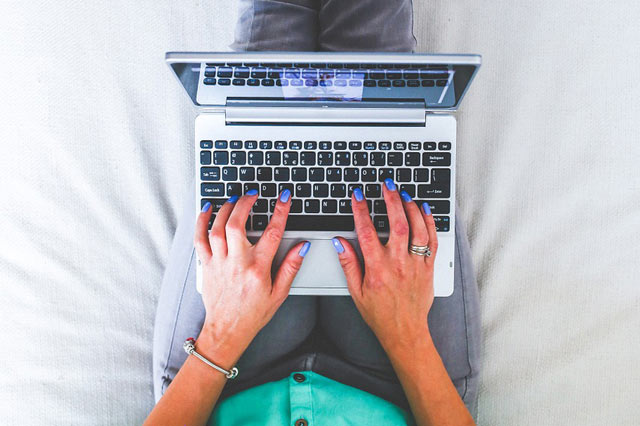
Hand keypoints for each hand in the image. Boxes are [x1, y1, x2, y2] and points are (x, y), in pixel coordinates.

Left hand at [193, 189, 309, 363]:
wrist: (227, 330)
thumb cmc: (253, 313)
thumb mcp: (280, 293)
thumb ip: (291, 267)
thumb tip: (303, 247)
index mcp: (258, 268)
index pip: (272, 233)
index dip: (280, 211)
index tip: (284, 197)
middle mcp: (237, 262)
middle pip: (237, 224)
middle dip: (245, 203)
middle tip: (253, 194)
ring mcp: (219, 262)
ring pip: (217, 227)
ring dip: (226, 208)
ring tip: (235, 199)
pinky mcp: (206, 264)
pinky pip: (200, 238)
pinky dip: (202, 221)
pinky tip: (207, 208)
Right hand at [333, 179, 437, 349]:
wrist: (405, 331)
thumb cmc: (380, 314)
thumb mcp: (356, 291)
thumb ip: (348, 264)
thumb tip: (340, 243)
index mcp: (378, 268)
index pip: (367, 232)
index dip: (361, 210)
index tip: (358, 196)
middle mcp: (398, 263)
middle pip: (397, 223)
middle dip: (392, 200)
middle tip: (387, 185)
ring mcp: (416, 264)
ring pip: (417, 229)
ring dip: (411, 207)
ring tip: (403, 194)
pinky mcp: (428, 267)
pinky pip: (432, 241)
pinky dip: (429, 222)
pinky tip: (424, 210)